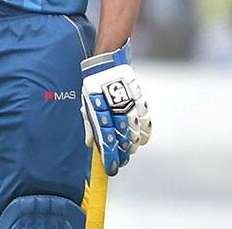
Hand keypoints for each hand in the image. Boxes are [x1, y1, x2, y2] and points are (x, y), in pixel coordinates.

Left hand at [80, 40, 150, 174]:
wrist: (106, 62)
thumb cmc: (93, 85)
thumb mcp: (87, 103)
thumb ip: (89, 123)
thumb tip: (90, 144)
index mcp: (99, 110)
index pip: (106, 140)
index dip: (110, 157)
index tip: (111, 168)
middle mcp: (114, 109)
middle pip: (122, 139)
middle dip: (121, 154)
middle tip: (121, 162)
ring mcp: (129, 104)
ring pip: (134, 131)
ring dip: (132, 145)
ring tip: (128, 152)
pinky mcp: (138, 99)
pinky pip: (145, 120)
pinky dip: (144, 132)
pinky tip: (141, 140)